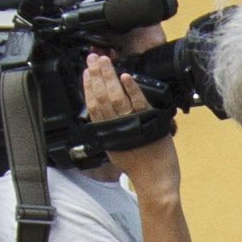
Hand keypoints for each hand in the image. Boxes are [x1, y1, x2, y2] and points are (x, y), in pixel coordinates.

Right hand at [83, 49, 179, 199]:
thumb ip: (112, 132)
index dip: (88, 87)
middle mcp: (116, 128)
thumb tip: (107, 117)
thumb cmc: (140, 169)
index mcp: (108, 134)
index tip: (86, 72)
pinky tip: (125, 76)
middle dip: (96, 75)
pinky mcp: (148, 123)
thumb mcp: (118, 150)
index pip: (93, 106)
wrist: (155, 182)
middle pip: (102, 97)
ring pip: (116, 97)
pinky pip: (138, 103)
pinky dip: (131, 88)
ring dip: (109, 77)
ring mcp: (132, 124)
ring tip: (105, 62)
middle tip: (93, 58)